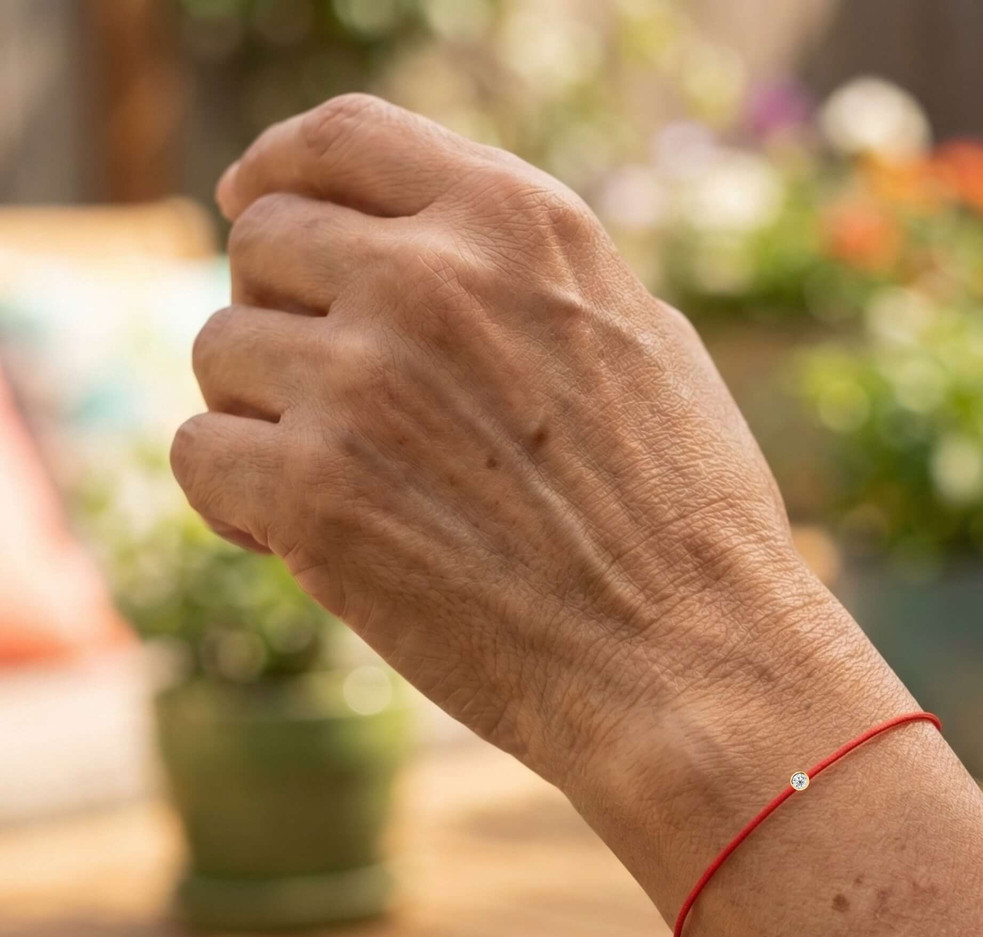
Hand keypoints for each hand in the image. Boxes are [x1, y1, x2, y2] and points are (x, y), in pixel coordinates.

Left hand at [173, 95, 901, 900]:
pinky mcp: (314, 494)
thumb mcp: (645, 347)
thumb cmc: (690, 528)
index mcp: (517, 223)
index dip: (282, 173)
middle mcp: (429, 278)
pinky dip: (238, 503)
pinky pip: (202, 455)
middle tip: (337, 407)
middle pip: (263, 245)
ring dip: (267, 417)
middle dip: (284, 317)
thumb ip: (530, 285)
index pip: (341, 138)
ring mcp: (364, 383)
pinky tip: (307, 541)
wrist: (694, 667)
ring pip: (220, 353)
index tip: (256, 212)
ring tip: (356, 489)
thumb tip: (439, 264)